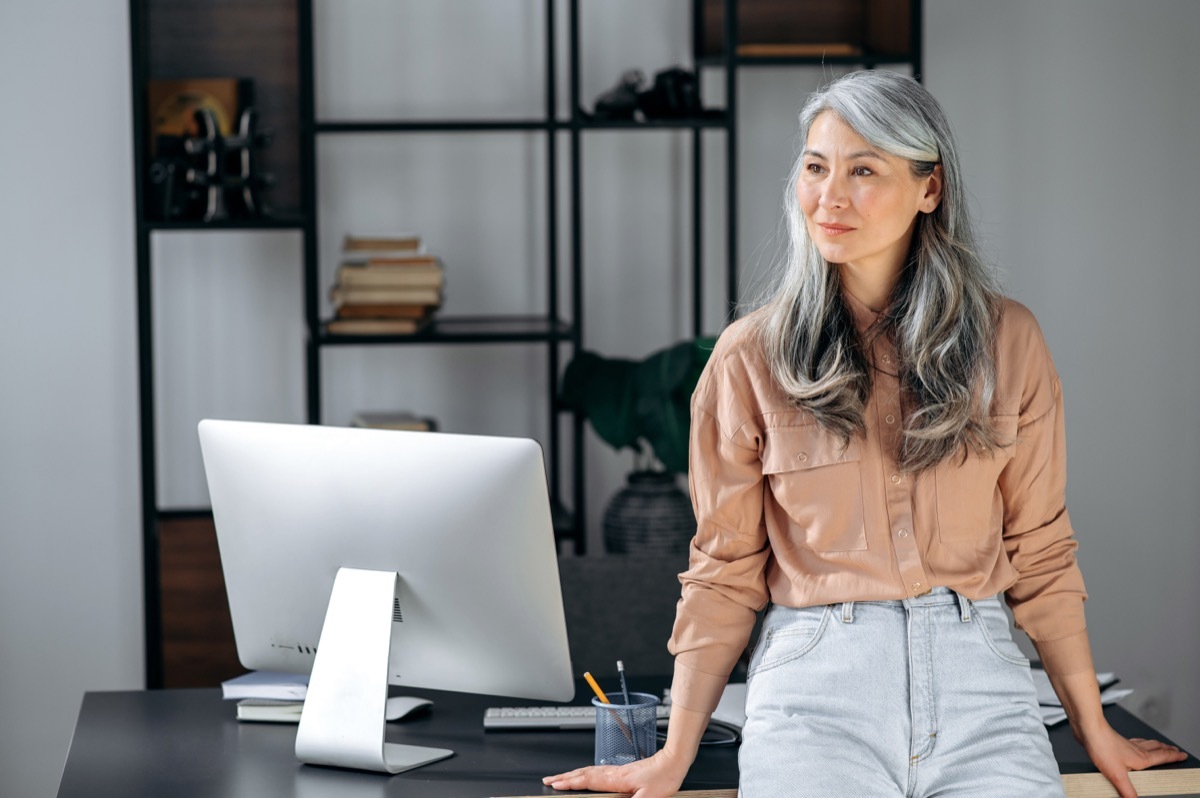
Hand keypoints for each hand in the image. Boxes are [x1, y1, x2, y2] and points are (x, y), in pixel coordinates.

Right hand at [543, 749, 688, 797]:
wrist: (673, 762)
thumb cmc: (663, 778)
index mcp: (616, 779)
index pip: (587, 780)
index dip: (569, 783)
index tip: (554, 785)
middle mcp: (614, 773)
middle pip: (583, 774)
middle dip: (564, 777)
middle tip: (549, 780)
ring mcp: (617, 771)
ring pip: (589, 771)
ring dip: (572, 774)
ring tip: (561, 778)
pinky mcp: (623, 771)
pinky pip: (597, 771)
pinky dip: (585, 773)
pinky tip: (586, 775)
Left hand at [1079, 721, 1188, 797]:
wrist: (1088, 729)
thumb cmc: (1102, 746)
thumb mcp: (1117, 775)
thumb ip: (1128, 791)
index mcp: (1142, 758)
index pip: (1163, 757)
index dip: (1174, 757)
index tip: (1182, 756)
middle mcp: (1136, 749)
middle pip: (1157, 748)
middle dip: (1167, 750)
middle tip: (1175, 750)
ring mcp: (1126, 744)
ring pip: (1146, 744)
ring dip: (1155, 745)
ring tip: (1160, 746)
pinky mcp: (1115, 741)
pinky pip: (1133, 742)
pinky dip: (1139, 742)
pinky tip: (1132, 744)